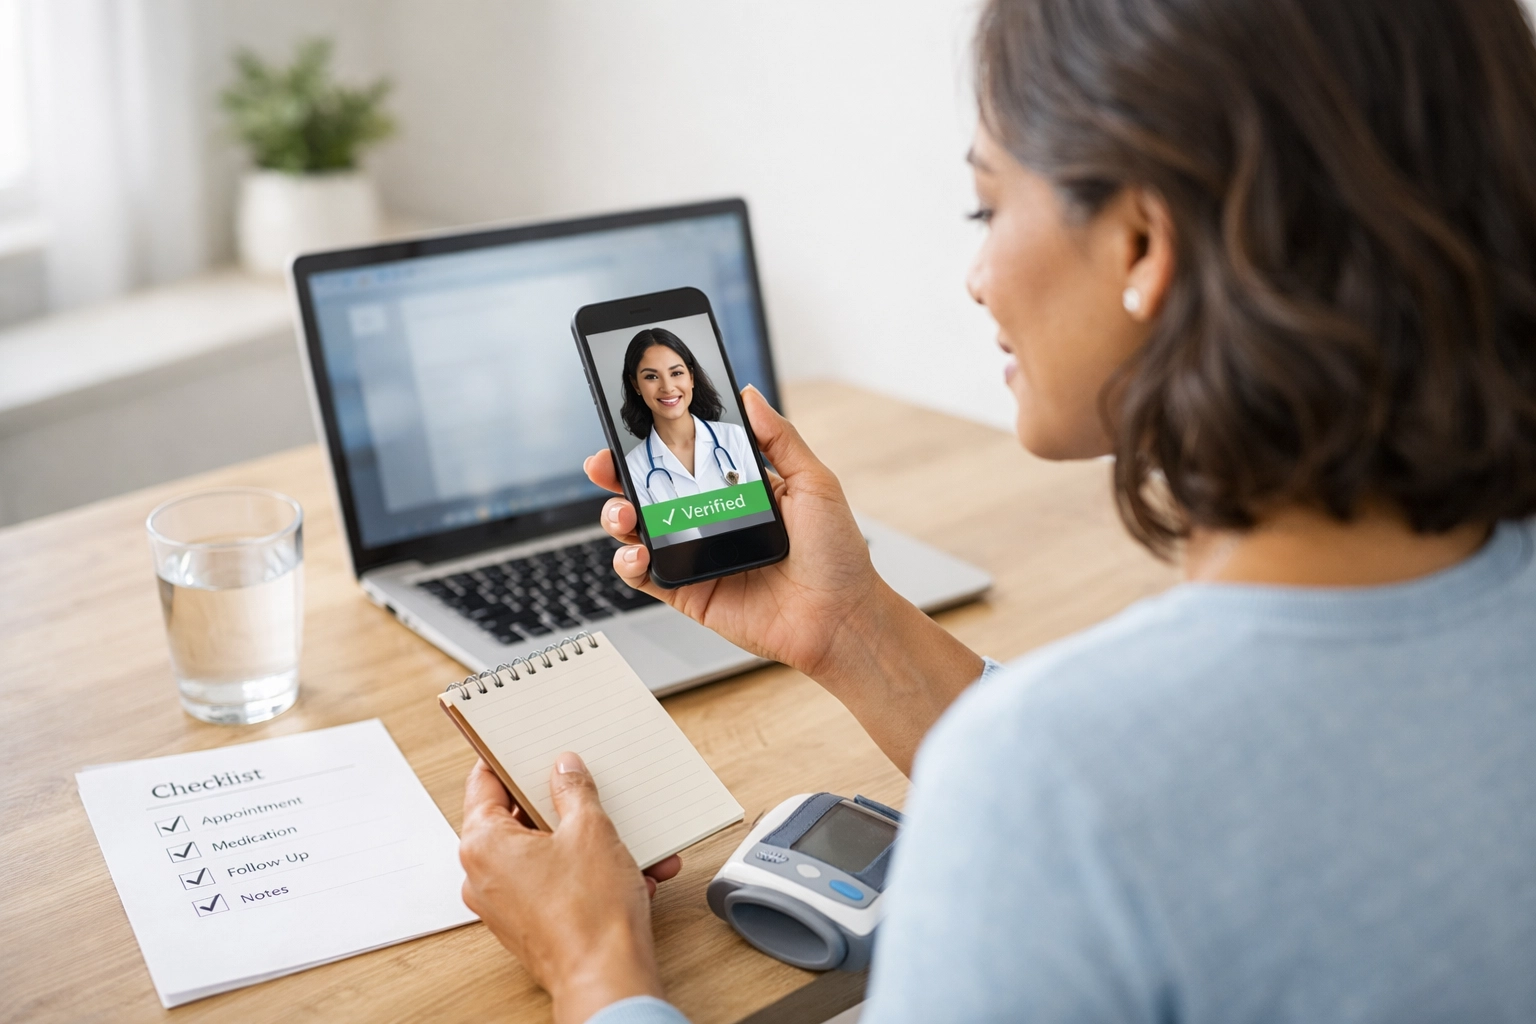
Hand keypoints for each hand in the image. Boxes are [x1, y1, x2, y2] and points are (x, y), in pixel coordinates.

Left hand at [459, 755, 681, 1023]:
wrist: (608, 979)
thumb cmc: (591, 913)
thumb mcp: (589, 830)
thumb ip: (573, 790)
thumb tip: (564, 768)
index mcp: (484, 844)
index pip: (485, 782)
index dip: (510, 759)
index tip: (528, 745)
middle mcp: (483, 875)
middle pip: (518, 818)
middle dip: (562, 803)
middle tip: (589, 787)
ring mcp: (505, 903)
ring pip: (545, 853)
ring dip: (587, 842)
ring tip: (628, 838)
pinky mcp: (530, 924)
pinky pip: (557, 882)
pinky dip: (589, 872)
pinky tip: (633, 871)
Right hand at [587, 386, 984, 771]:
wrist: (842, 618)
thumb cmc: (838, 554)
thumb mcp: (815, 483)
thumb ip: (779, 438)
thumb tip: (749, 394)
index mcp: (737, 489)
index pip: (686, 459)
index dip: (654, 444)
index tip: (630, 425)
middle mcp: (712, 520)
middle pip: (651, 492)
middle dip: (619, 475)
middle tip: (603, 465)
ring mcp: (698, 557)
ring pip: (641, 532)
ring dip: (619, 518)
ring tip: (623, 514)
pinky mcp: (690, 594)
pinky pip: (648, 577)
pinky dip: (630, 564)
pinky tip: (635, 553)